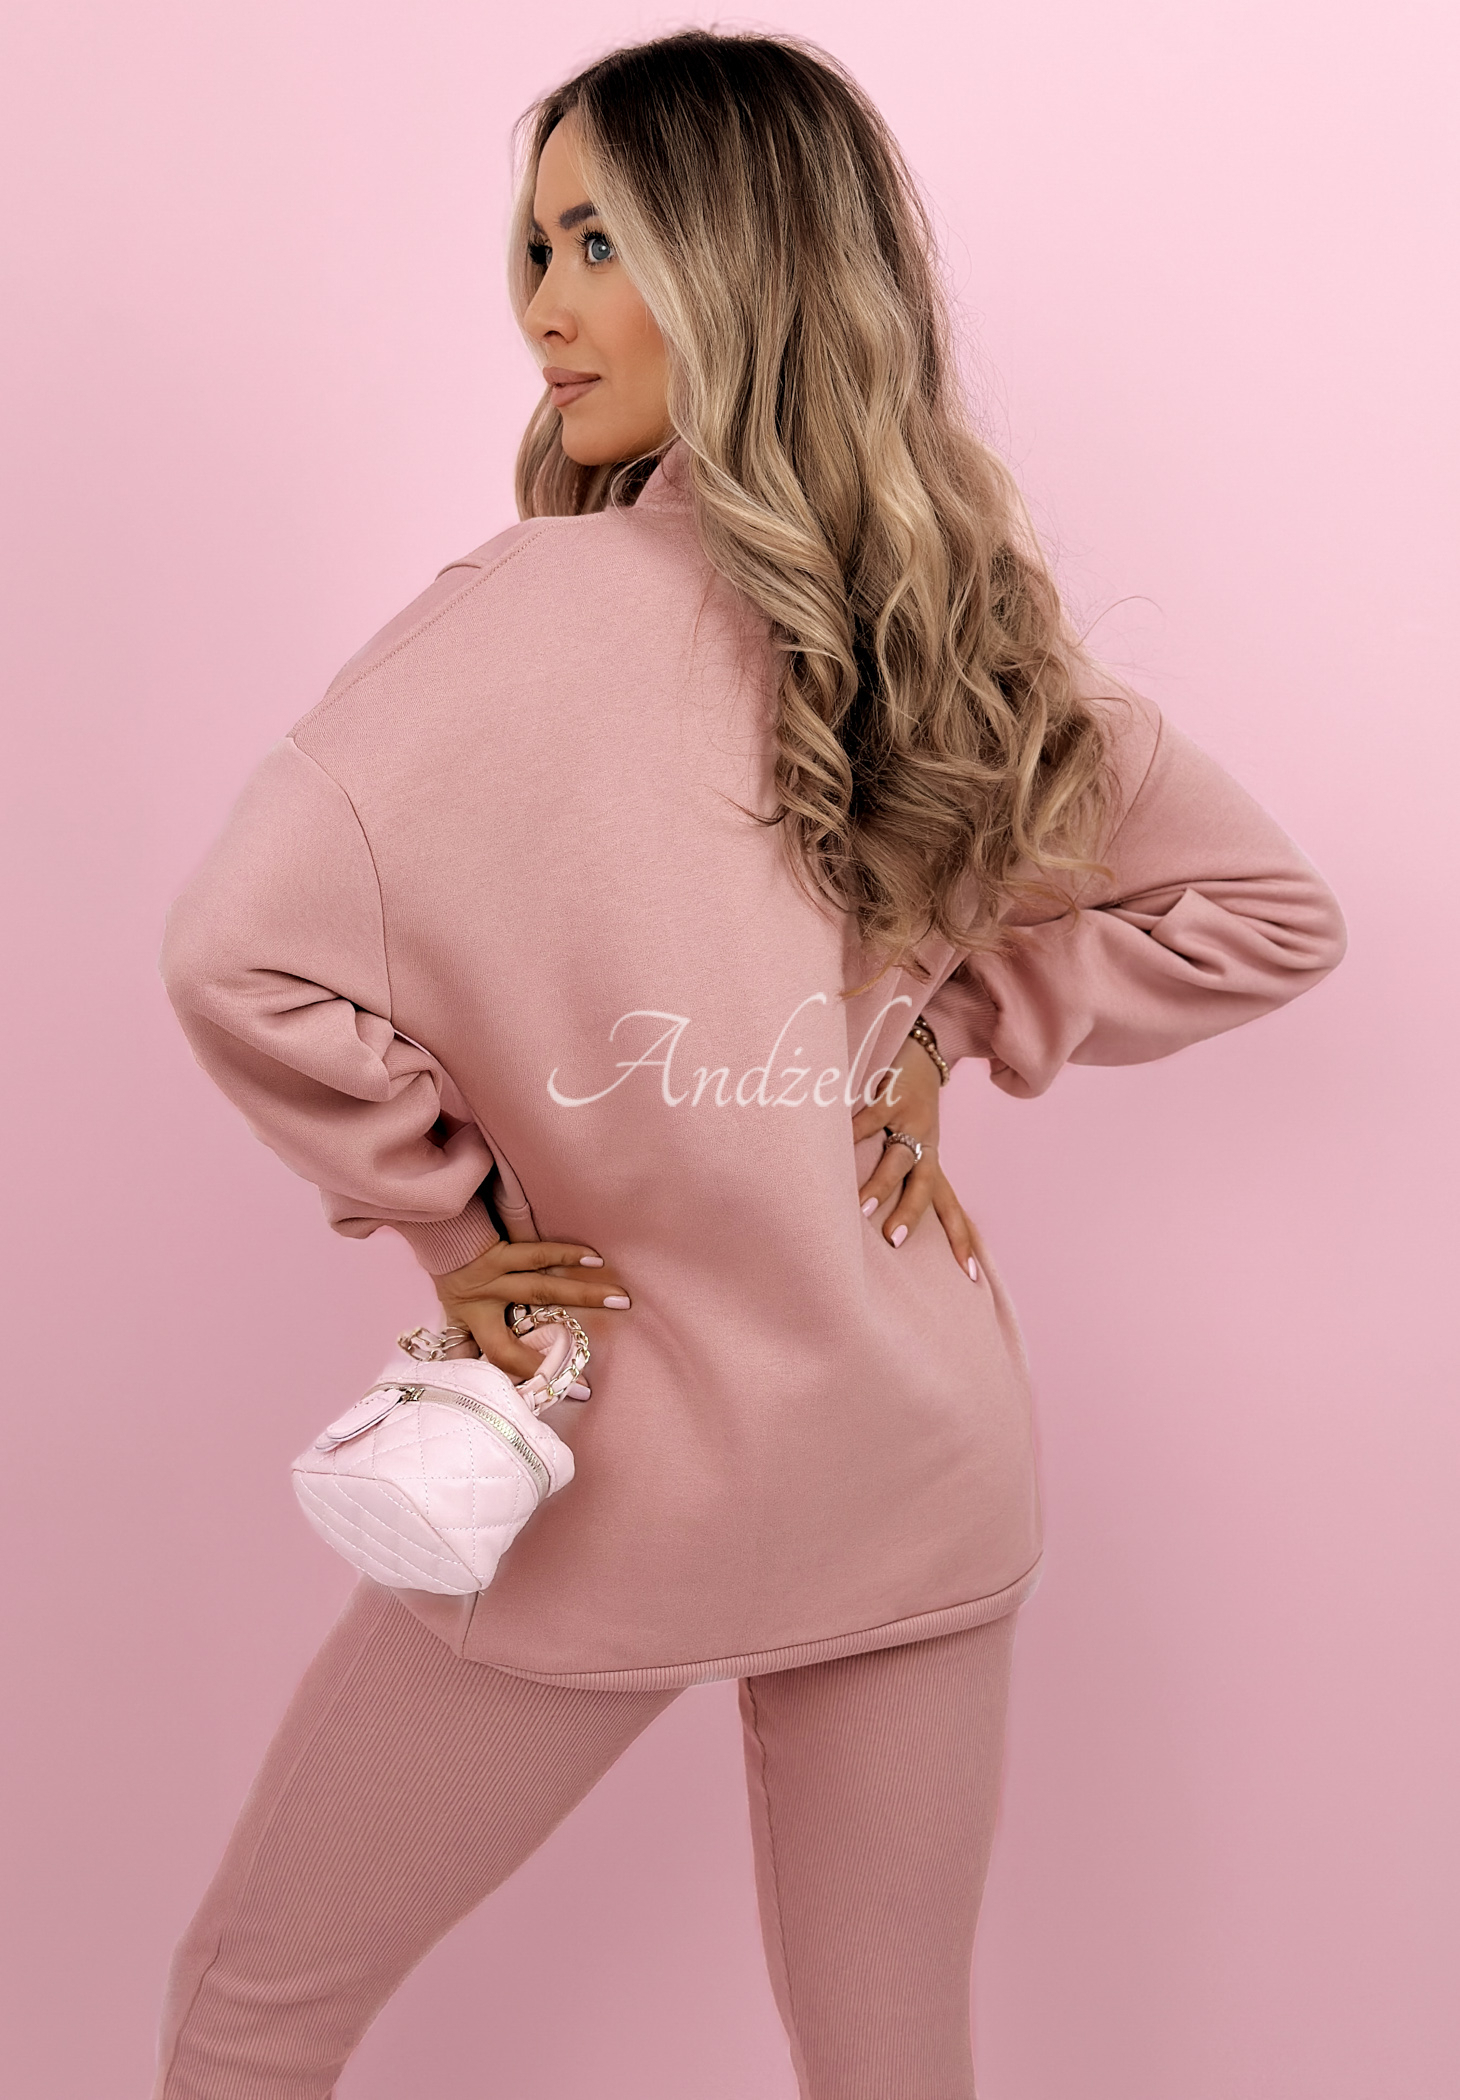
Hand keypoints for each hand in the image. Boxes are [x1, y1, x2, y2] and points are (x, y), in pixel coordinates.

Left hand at [434, 1239, 631, 1381]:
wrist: (439, 1231)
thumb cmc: (452, 1279)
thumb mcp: (452, 1317)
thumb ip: (460, 1347)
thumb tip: (470, 1378)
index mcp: (474, 1317)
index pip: (502, 1353)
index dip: (531, 1373)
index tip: (562, 1390)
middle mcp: (487, 1295)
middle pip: (521, 1340)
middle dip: (565, 1342)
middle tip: (592, 1366)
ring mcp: (498, 1270)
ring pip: (542, 1286)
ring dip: (581, 1292)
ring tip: (616, 1298)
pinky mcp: (505, 1247)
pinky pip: (537, 1252)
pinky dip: (565, 1254)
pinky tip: (593, 1257)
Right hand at [851, 1034, 979, 1277]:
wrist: (922, 1049)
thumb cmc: (909, 1103)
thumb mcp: (911, 1140)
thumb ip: (898, 1175)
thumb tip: (871, 1218)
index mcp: (931, 1160)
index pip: (949, 1205)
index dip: (961, 1238)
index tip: (970, 1275)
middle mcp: (925, 1144)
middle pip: (926, 1187)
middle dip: (911, 1215)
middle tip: (894, 1242)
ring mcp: (909, 1120)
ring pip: (898, 1158)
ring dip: (881, 1184)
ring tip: (862, 1209)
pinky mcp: (891, 1097)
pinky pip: (871, 1118)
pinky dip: (854, 1133)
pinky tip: (836, 1146)